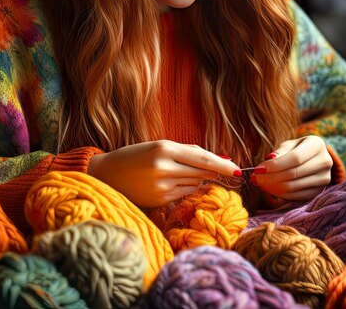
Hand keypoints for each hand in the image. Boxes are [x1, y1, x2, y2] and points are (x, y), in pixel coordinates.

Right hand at [88, 140, 240, 207]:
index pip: (202, 158)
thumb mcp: (159, 146)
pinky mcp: (159, 200)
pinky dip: (184, 188)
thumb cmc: (136, 156)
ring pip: (194, 183)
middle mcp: (163, 167)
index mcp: (164, 148)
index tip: (238, 169)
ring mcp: (161, 186)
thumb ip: (188, 152)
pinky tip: (171, 182)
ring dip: (196, 178)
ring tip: (179, 172)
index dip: (222, 164)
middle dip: (212, 171)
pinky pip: (183, 194)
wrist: (107, 174)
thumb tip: (219, 160)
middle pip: (202, 172)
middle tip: (222, 170)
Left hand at [251, 135, 332, 201]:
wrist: (313, 159)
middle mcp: (325, 161)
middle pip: (293, 174)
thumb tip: (269, 159)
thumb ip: (280, 152)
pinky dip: (279, 194)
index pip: (295, 158)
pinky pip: (296, 196)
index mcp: (317, 145)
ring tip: (259, 183)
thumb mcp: (289, 145)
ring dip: (272, 187)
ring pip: (293, 187)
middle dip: (270, 178)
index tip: (258, 169)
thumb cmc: (297, 148)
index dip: (275, 165)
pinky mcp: (319, 192)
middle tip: (254, 178)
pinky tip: (269, 188)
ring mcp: (324, 178)